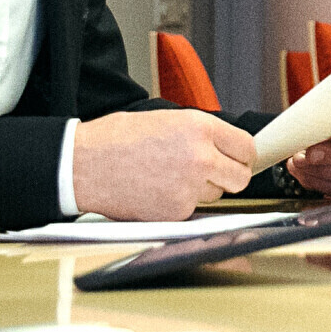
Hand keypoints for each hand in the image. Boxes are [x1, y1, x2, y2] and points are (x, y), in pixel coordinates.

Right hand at [70, 109, 257, 221]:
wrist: (83, 165)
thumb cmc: (117, 139)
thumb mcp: (167, 119)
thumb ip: (201, 133)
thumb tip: (226, 147)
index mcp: (199, 127)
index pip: (247, 147)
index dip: (242, 155)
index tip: (237, 158)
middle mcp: (200, 157)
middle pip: (241, 176)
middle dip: (230, 175)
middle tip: (213, 172)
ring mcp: (189, 187)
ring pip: (217, 195)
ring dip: (203, 189)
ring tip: (171, 176)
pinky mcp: (175, 212)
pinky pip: (193, 210)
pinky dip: (181, 204)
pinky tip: (158, 190)